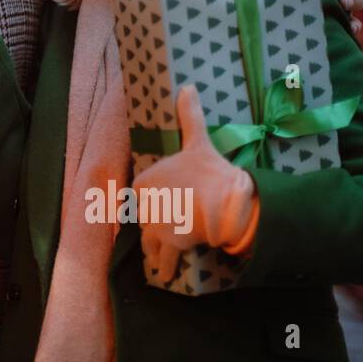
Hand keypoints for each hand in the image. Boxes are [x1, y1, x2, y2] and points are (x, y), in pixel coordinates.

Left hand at [132, 85, 256, 285]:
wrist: (226, 203)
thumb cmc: (209, 170)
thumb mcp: (198, 140)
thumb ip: (190, 115)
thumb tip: (188, 86)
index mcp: (143, 182)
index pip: (136, 198)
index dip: (144, 206)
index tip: (150, 211)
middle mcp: (143, 207)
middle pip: (142, 223)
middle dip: (149, 230)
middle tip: (154, 237)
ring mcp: (154, 228)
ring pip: (148, 244)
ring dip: (152, 252)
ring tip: (155, 260)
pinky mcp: (170, 247)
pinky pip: (164, 261)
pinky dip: (165, 268)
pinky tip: (166, 275)